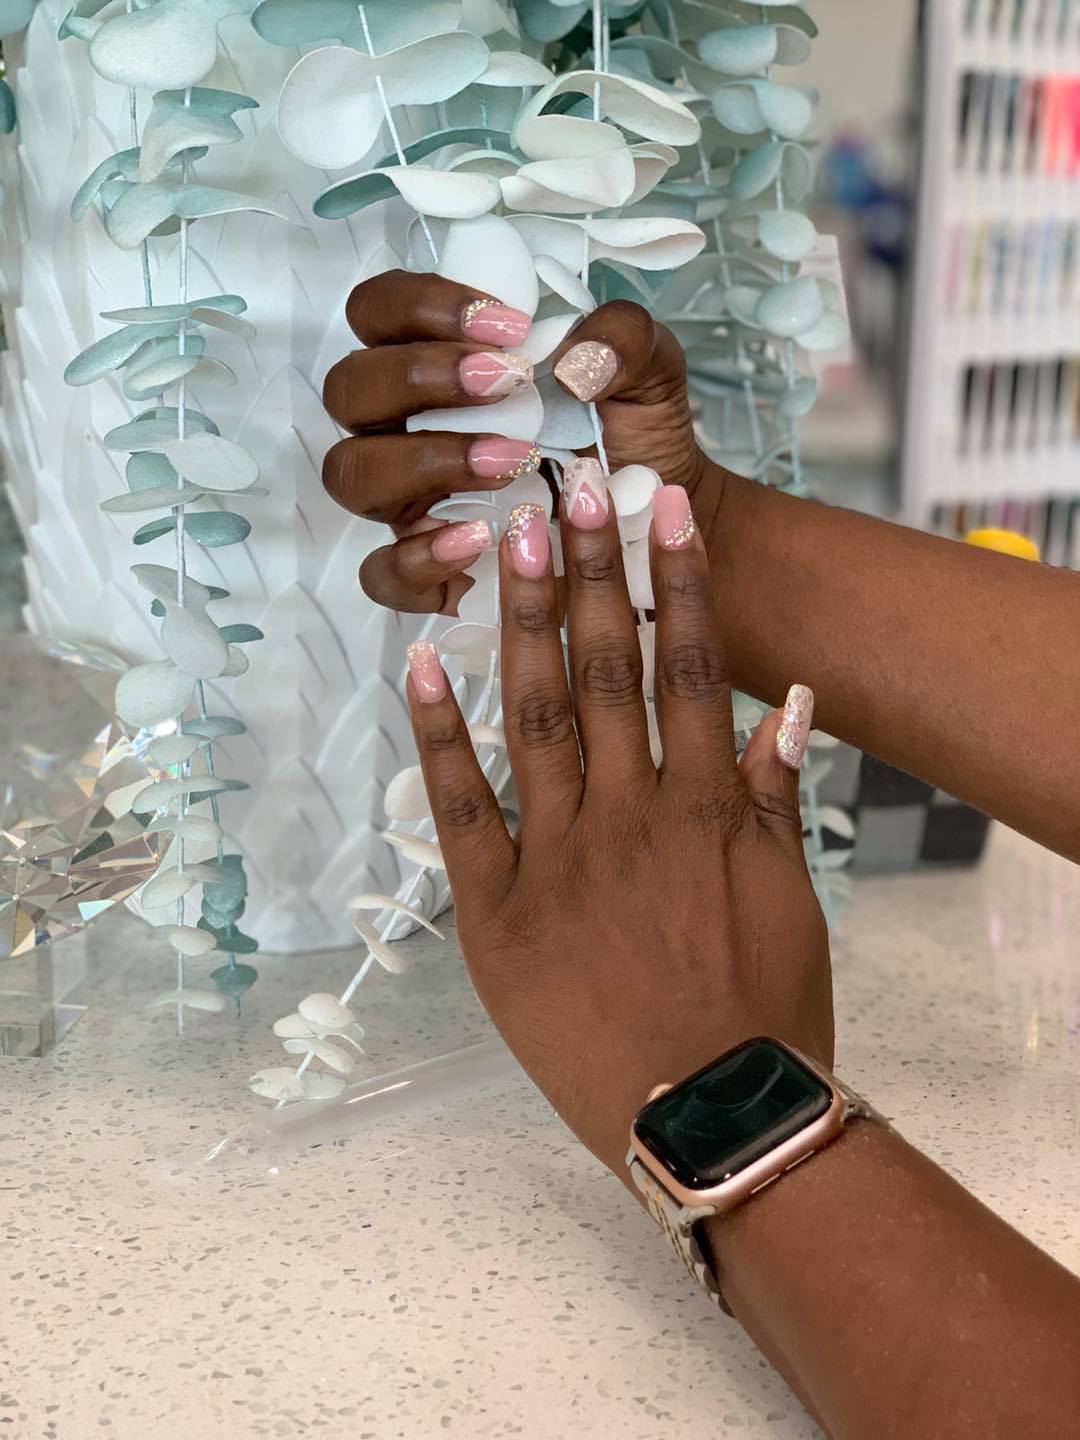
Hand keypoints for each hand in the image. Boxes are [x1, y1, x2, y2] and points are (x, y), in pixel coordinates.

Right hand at [322, 270, 707, 615]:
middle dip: (419, 376)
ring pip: (352, 474)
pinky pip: (382, 573)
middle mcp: (404, 427)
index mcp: (437, 362)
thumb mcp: (647, 370)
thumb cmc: (629, 434)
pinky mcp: (426, 572)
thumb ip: (624, 338)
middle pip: (350, 389)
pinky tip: (480, 537)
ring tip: (511, 460)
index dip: (421, 306)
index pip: (379, 312)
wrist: (660, 521)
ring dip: (423, 458)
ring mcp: (407, 501)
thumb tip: (577, 361)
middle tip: (505, 383)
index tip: (508, 325)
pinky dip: (419, 556)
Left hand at [403, 482, 831, 1174]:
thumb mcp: (792, 900)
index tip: (663, 511)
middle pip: (607, 672)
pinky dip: (439, 740)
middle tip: (570, 486)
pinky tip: (419, 668)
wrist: (709, 1123)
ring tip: (508, 540)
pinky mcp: (496, 914)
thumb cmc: (762, 1015)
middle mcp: (629, 817)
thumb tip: (784, 698)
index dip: (678, 584)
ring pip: (536, 718)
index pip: (691, 670)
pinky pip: (460, 813)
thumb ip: (775, 796)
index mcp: (704, 810)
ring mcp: (557, 861)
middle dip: (588, 572)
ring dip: (522, 623)